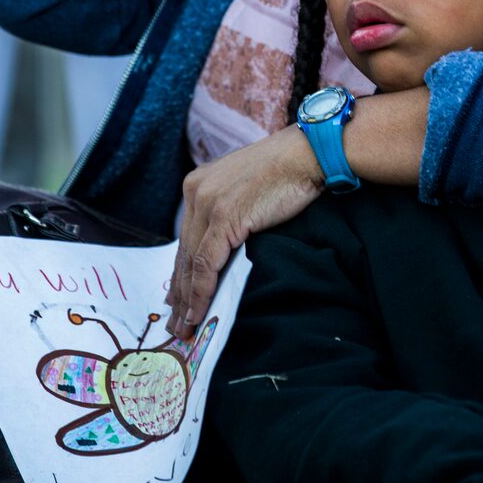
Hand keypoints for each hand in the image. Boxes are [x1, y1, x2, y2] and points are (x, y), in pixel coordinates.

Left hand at [166, 125, 324, 337]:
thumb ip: (229, 211)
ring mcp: (208, 204)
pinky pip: (207, 264)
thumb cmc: (286, 172)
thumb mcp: (246, 189)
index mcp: (198, 184)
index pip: (186, 238)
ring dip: (187, 299)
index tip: (177, 299)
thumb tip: (224, 248)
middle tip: (176, 323)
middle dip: (179, 292)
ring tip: (185, 328)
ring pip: (191, 262)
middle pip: (184, 253)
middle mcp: (195, 192)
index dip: (181, 272)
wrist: (306, 154)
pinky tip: (199, 312)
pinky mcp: (224, 217)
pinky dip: (201, 292)